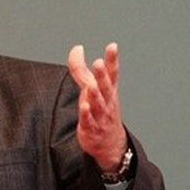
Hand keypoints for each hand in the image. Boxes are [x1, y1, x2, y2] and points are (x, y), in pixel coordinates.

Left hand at [67, 43, 127, 171]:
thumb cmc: (101, 110)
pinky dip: (86, 114)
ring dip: (95, 94)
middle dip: (102, 75)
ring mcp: (100, 115)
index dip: (112, 59)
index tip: (112, 46)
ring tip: (91, 85)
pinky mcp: (91, 128)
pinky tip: (83, 106)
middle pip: (105, 87)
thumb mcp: (92, 88)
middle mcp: (107, 101)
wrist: (109, 143)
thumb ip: (81, 69)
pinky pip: (89, 121)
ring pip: (98, 104)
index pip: (112, 73)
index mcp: (109, 90)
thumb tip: (77, 48)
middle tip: (98, 62)